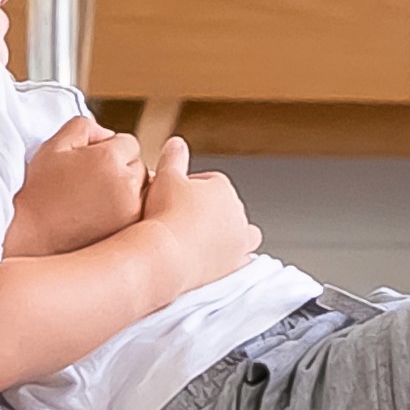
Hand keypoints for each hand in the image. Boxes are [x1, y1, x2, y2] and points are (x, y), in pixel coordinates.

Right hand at [8, 115, 143, 255]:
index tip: (87, 163)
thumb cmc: (38, 192)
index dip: (107, 149)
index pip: (128, 142)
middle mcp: (126, 185)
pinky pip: (142, 214)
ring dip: (127, 191)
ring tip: (95, 202)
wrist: (30, 240)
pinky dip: (128, 212)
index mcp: (109, 159)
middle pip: (139, 165)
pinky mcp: (131, 234)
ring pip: (144, 190)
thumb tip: (108, 134)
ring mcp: (132, 213)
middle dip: (120, 169)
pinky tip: (103, 217)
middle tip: (89, 184)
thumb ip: (84, 126)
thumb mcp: (53, 147)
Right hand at [137, 136, 257, 291]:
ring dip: (231, 234)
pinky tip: (216, 260)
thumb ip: (173, 157)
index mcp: (223, 188)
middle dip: (210, 211)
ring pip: (245, 234)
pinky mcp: (236, 266)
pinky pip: (242, 260)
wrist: (164, 256)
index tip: (174, 197)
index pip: (210, 182)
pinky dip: (232, 259)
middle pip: (226, 207)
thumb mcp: (165, 177)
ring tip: (207, 240)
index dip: (190, 188)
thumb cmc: (164, 216)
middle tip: (184, 219)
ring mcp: (239, 241)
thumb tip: (176, 143)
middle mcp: (237, 213)